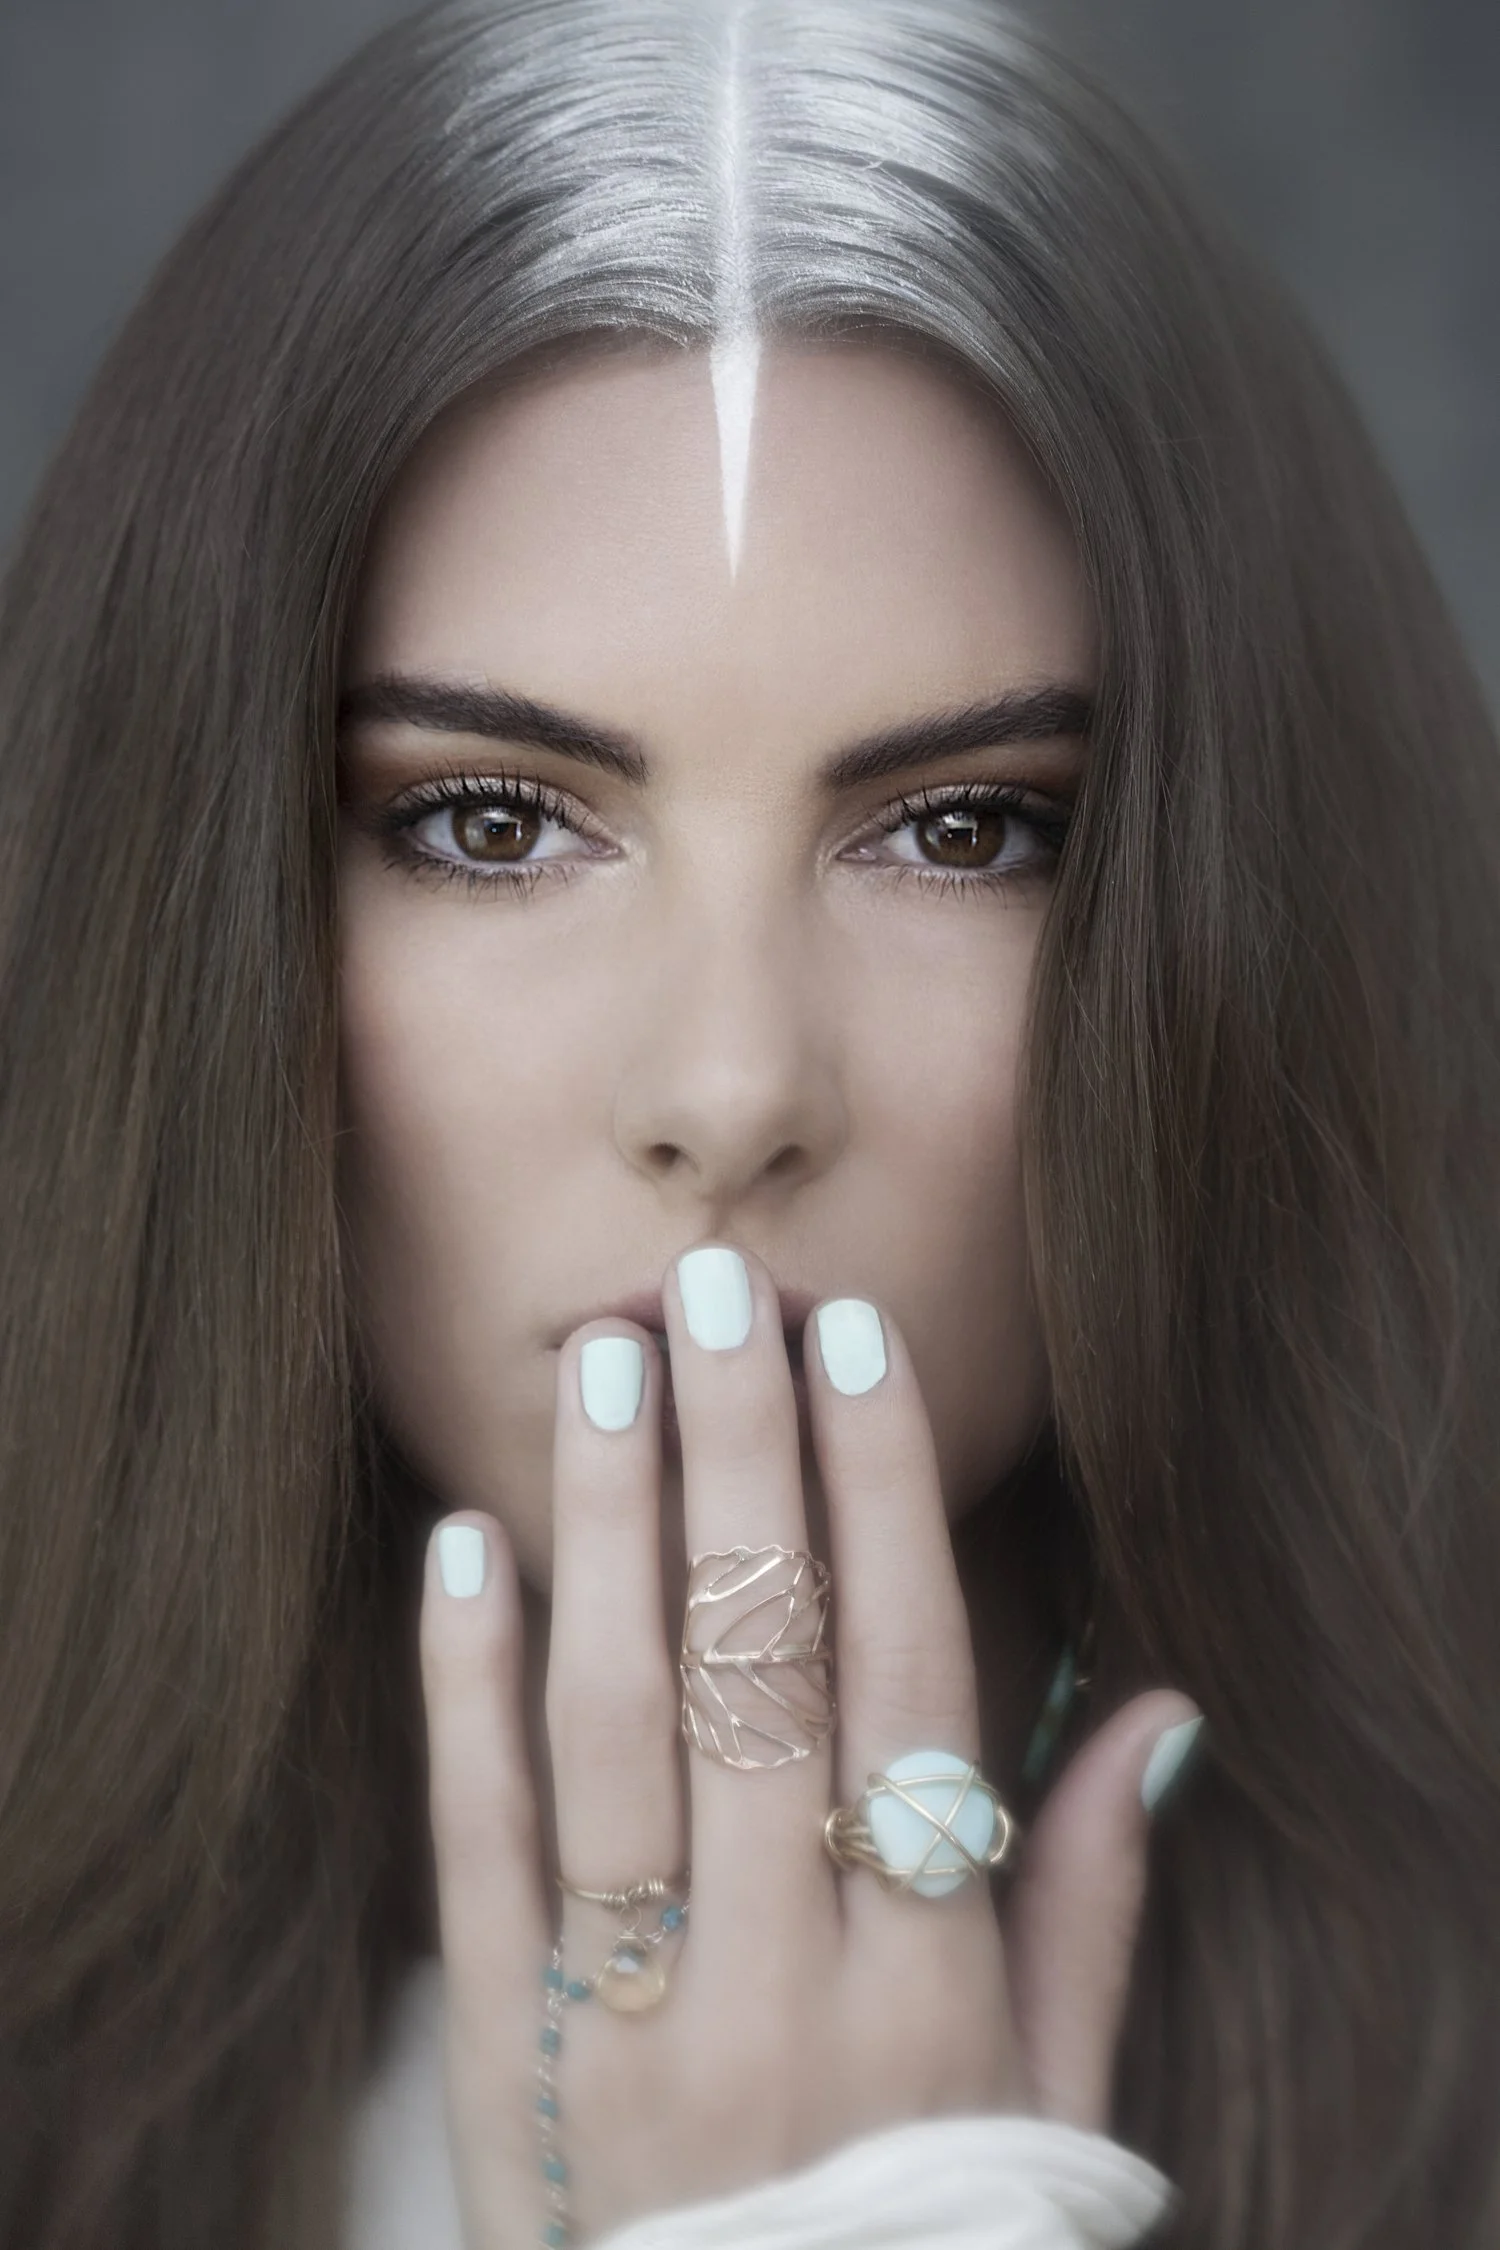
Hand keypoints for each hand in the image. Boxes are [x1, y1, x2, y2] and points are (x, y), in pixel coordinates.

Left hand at [418, 1244, 1197, 2245]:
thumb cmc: (925, 2230)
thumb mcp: (1047, 2092)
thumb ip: (1093, 1902)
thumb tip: (1157, 1714)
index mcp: (928, 1978)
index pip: (907, 1682)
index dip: (883, 1496)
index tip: (856, 1346)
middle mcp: (783, 1975)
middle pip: (757, 1665)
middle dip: (740, 1457)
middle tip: (710, 1291)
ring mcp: (632, 2011)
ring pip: (616, 1726)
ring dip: (606, 1528)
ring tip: (598, 1367)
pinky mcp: (503, 2045)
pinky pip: (477, 1845)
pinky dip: (462, 1688)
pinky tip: (460, 1544)